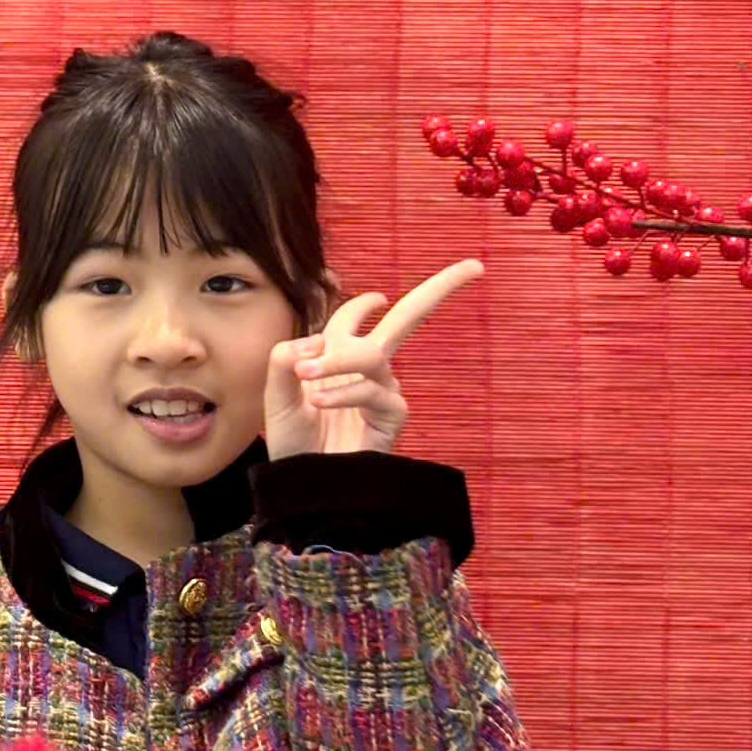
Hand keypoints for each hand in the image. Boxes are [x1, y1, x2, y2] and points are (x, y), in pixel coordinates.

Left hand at [263, 259, 484, 458]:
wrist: (304, 484)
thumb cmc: (294, 441)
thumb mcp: (277, 394)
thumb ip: (286, 359)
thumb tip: (317, 340)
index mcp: (341, 353)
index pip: (359, 316)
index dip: (366, 302)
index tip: (378, 297)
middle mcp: (367, 367)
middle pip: (408, 318)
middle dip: (440, 290)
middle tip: (474, 266)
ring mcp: (383, 390)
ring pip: (372, 355)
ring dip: (338, 361)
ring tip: (307, 376)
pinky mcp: (392, 417)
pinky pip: (372, 391)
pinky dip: (344, 392)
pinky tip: (320, 402)